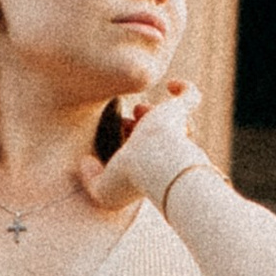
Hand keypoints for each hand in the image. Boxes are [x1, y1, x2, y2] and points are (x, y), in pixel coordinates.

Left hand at [79, 83, 205, 214]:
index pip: (142, 149)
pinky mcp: (179, 111)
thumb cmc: (130, 179)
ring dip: (156, 110)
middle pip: (157, 132)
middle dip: (141, 124)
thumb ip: (90, 178)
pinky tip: (169, 85)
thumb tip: (85, 162)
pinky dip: (183, 89)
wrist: (154, 164)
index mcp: (146, 163)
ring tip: (140, 111)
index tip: (114, 142)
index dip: (129, 140)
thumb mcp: (102, 190)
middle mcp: (162, 146)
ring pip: (174, 117)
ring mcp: (173, 129)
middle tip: (129, 125)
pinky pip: (190, 96)